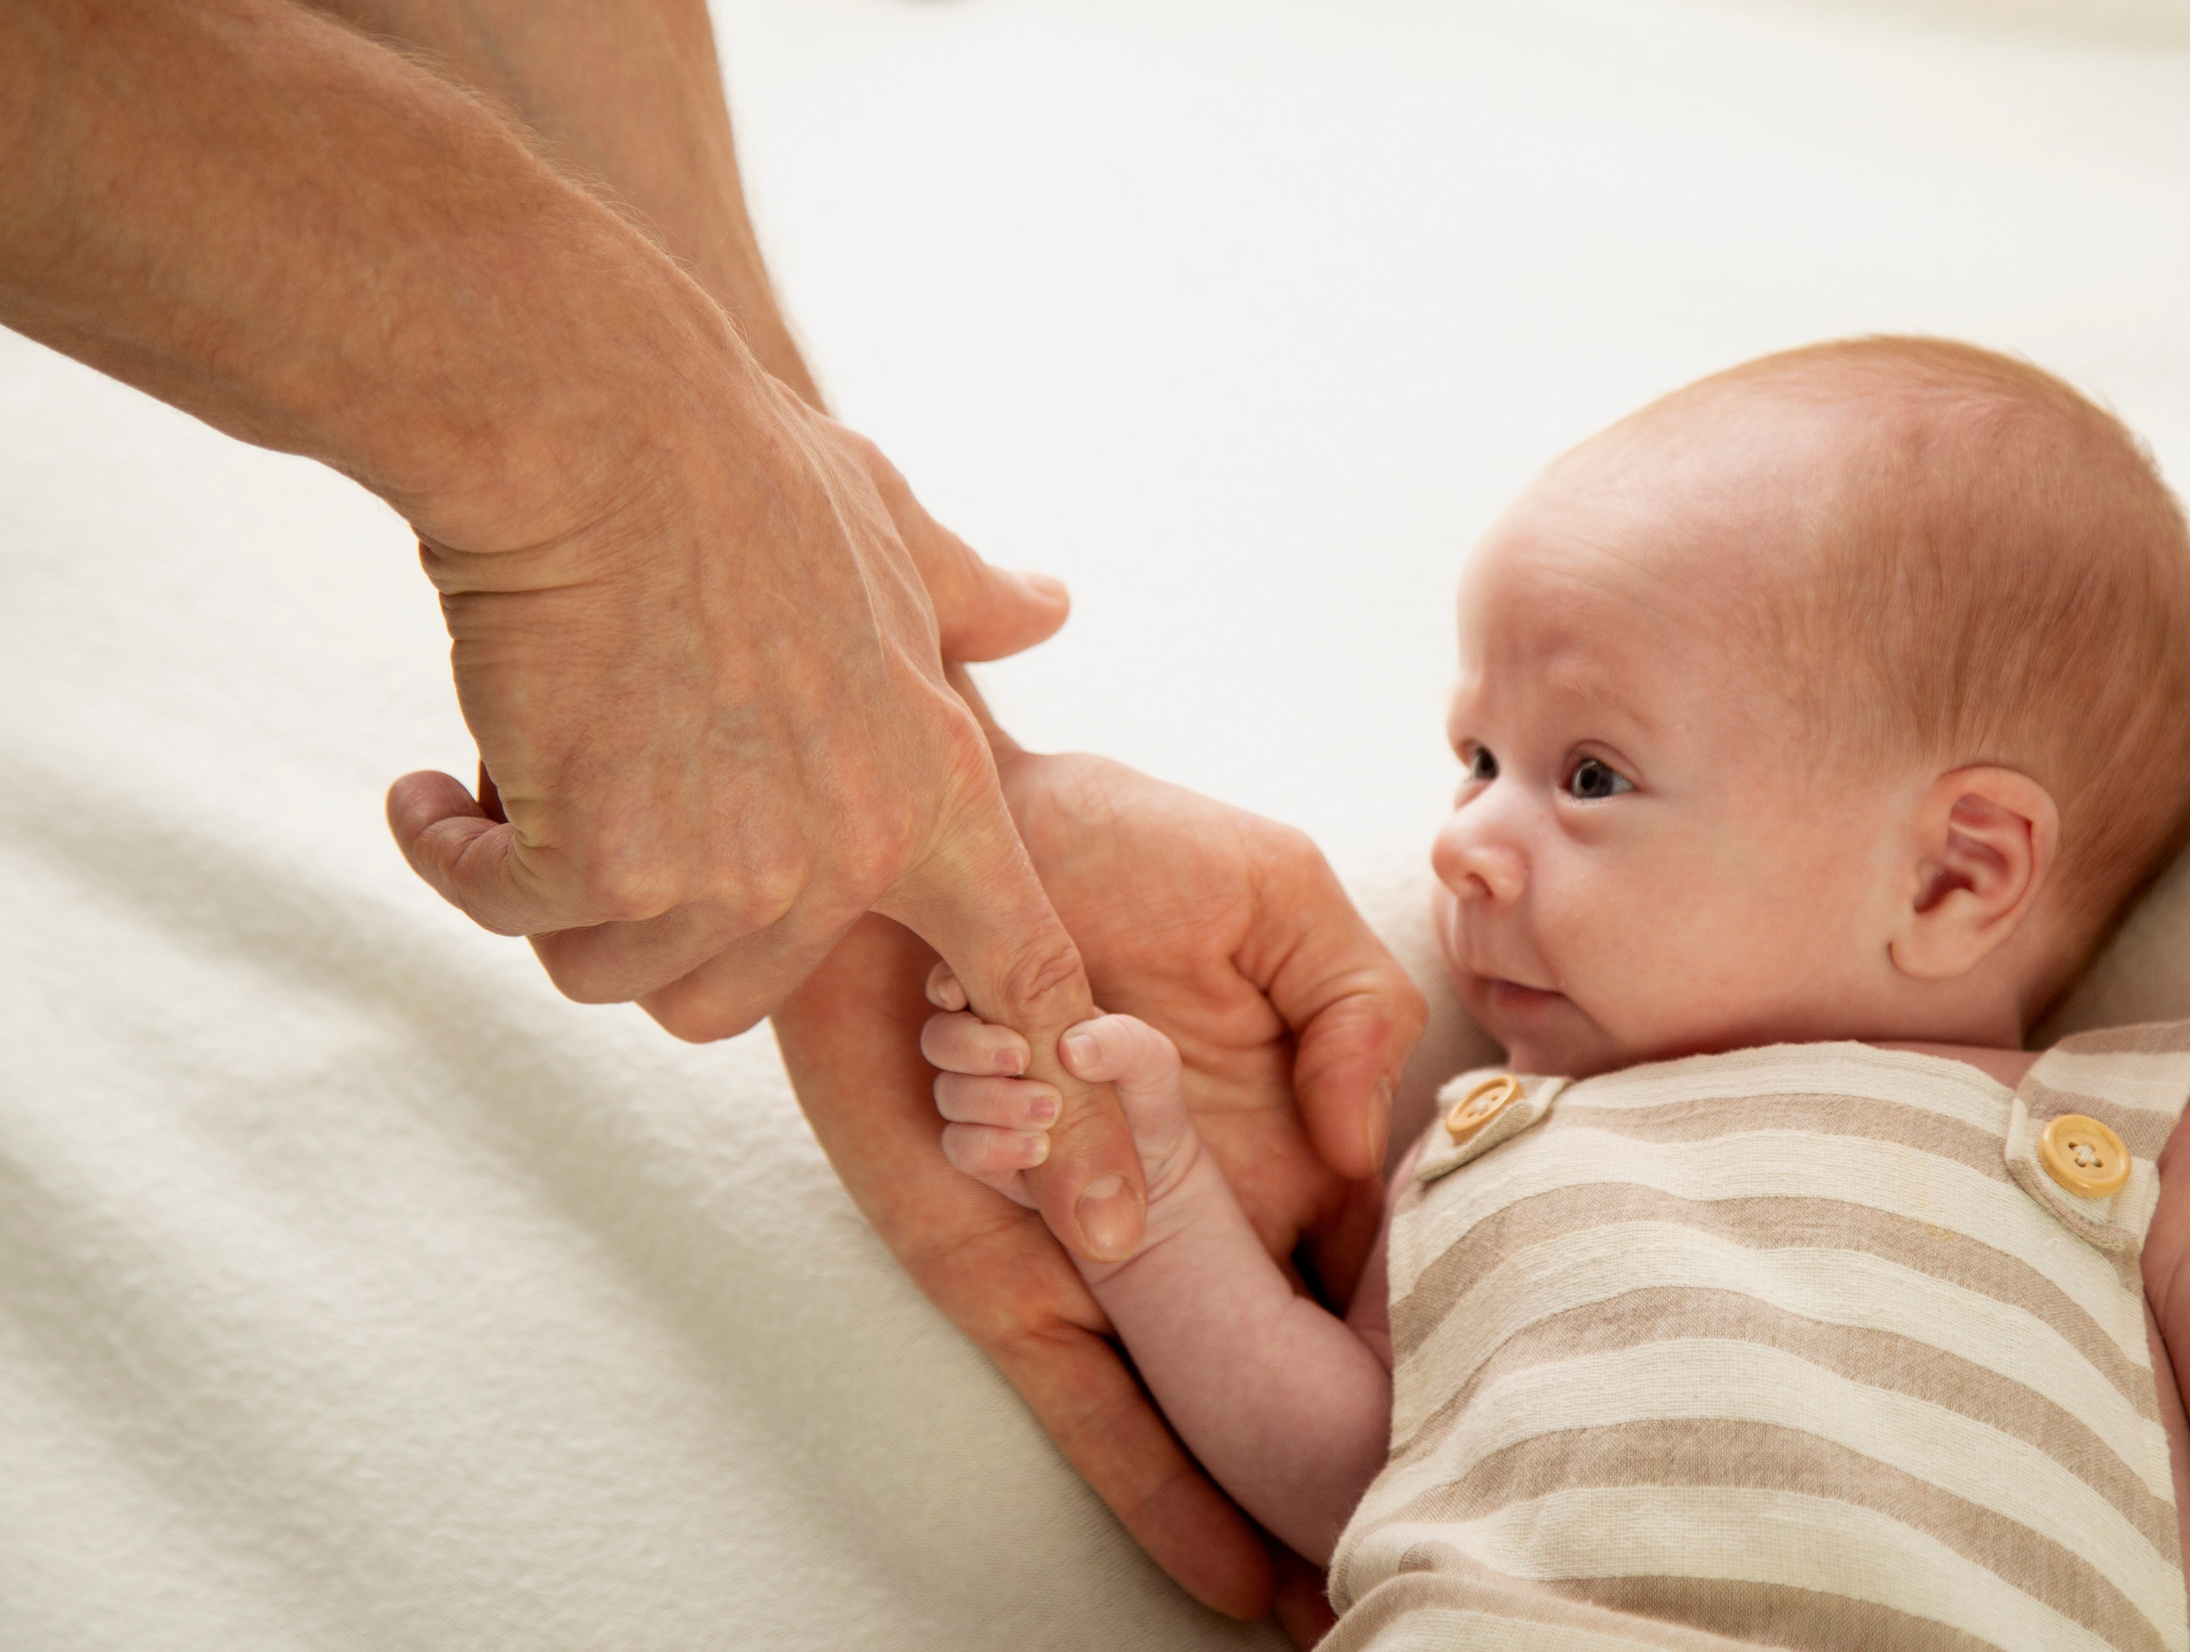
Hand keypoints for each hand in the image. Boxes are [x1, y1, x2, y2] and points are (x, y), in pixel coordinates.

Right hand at [387, 375, 1153, 1261]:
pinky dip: (456, 851)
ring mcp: (724, 873)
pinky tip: (437, 779)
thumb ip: (969, 601)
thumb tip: (1049, 604)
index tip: (1107, 1228)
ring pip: (623, 975)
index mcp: (937, 799)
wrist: (595, 426)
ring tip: (542, 768)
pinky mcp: (596, 860)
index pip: (1028, 986)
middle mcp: (844, 859)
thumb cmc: (743, 468)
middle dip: (667, 919)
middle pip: (736, 996)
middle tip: (625, 803)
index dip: (1068, 1110)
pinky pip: (511, 916)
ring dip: (566, 891)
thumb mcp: (893, 528)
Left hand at [773, 759, 1424, 1618]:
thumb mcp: (1268, 888)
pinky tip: (1226, 1568)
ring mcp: (1112, 1255)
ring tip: (1341, 1611)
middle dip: (1362, 1468)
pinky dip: (1157, 1485)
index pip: (1378, 1266)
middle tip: (1419, 1561)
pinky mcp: (1010, 1274)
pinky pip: (1087, 1396)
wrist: (918, 829)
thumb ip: (1350, 1001)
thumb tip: (1353, 1142)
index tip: (1511, 1422)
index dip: (1438, 1344)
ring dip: (1274, 1511)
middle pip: (1304, 1367)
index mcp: (1282, 1133)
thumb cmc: (1102, 834)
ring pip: (1210, 1410)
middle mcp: (1209, 1212)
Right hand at [926, 986, 1208, 1229]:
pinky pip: (960, 1147)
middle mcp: (992, 1055)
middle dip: (970, 1045)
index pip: (964, 982)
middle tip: (1020, 1058)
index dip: (947, 983)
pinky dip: (992, 1145)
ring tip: (1050, 1111)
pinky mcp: (986, 1157)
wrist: (1154, 1171)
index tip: (957, 994)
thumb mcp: (1151, 1060)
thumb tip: (1071, 1049)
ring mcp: (984, 1107)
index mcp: (1023, 1012)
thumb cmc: (1145, 1096)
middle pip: (941, 1037)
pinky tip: (1038, 1149)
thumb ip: (1121, 1041)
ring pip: (949, 1093)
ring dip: (991, 1099)